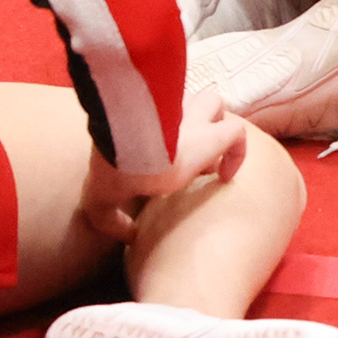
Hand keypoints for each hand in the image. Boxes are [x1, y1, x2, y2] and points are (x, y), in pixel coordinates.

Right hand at [78, 97, 251, 241]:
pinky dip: (237, 153)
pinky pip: (237, 133)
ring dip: (214, 129)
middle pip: (184, 101)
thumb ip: (108, 217)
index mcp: (139, 126)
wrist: (126, 153)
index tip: (163, 169)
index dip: (164, 140)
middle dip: (192, 121)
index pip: (157, 119)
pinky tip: (225, 178)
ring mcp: (191, 120)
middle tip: (190, 157)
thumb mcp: (100, 197)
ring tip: (209, 160)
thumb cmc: (111, 168)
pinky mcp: (213, 134)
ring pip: (211, 105)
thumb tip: (128, 235)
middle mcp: (166, 115)